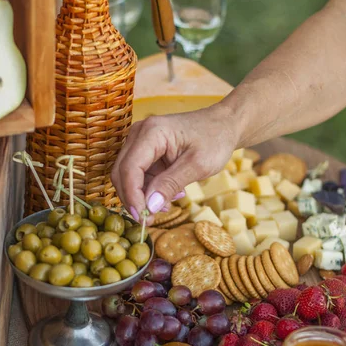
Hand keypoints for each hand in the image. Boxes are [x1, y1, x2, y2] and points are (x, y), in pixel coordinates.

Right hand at [111, 104, 238, 221]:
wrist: (223, 125)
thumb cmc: (215, 139)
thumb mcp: (197, 165)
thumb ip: (171, 184)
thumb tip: (150, 206)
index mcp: (152, 132)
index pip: (130, 169)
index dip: (132, 196)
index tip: (143, 218)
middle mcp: (139, 134)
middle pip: (122, 173)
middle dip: (133, 199)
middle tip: (150, 219)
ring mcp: (140, 142)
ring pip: (127, 176)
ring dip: (142, 196)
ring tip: (168, 203)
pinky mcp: (144, 151)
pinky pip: (138, 176)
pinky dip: (149, 190)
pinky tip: (169, 194)